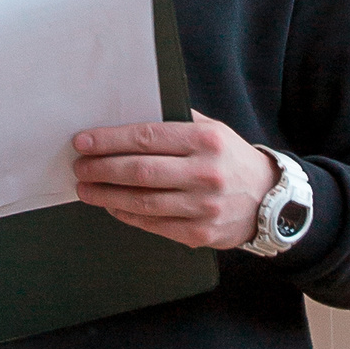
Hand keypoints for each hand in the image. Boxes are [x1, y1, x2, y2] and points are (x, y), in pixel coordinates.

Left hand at [73, 112, 278, 250]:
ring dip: (107, 195)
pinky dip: (127, 215)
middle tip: (80, 167)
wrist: (270, 199)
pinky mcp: (200, 233)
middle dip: (102, 168)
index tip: (84, 141)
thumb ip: (177, 122)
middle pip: (140, 171)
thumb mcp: (214, 131)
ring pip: (143, 201)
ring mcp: (203, 206)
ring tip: (86, 189)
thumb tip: (131, 115)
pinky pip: (154, 225)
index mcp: (206, 141)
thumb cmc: (231, 160)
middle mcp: (205, 173)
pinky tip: (111, 206)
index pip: (147, 137)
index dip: (110, 140)